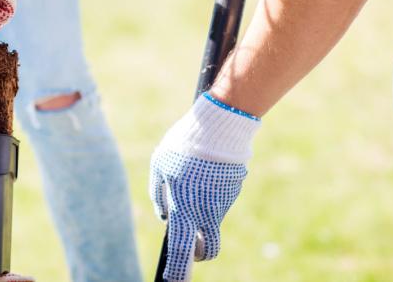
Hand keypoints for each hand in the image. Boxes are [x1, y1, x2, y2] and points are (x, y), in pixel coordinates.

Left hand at [149, 93, 260, 280]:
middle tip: (194, 252)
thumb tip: (164, 216)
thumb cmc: (182, 146)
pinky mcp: (234, 189)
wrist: (219, 126)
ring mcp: (224, 202)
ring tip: (193, 177)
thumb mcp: (160, 166)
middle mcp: (207, 211)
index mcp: (185, 208)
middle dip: (201, 255)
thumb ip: (158, 193)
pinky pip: (218, 197)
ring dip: (201, 209)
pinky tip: (205, 168)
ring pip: (211, 217)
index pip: (182, 250)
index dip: (178, 271)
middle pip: (208, 247)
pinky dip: (210, 190)